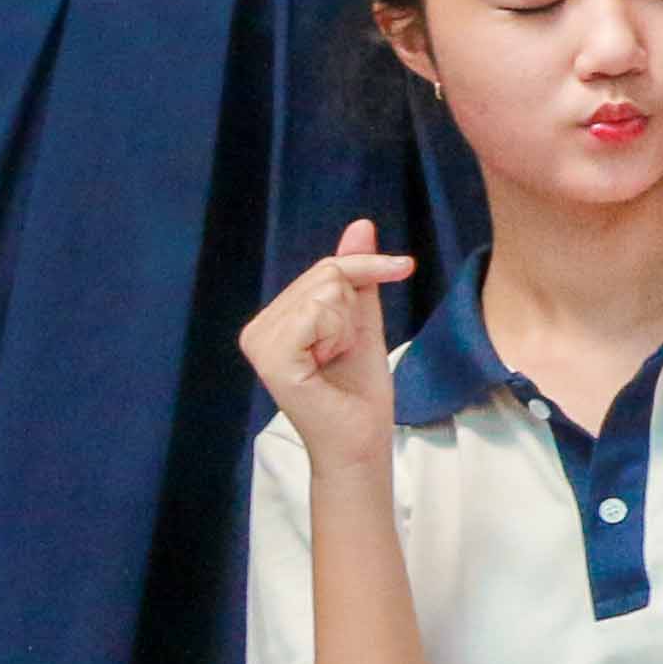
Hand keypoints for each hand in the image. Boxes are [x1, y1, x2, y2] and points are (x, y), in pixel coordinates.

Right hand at [240, 219, 410, 464]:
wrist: (361, 439)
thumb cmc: (360, 388)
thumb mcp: (362, 320)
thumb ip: (357, 275)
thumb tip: (360, 224)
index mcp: (273, 320)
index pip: (326, 267)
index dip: (368, 267)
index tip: (405, 267)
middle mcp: (257, 329)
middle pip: (326, 275)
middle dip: (352, 311)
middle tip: (343, 352)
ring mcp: (260, 343)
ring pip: (325, 289)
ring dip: (346, 326)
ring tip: (334, 359)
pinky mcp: (272, 358)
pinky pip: (318, 310)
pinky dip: (338, 334)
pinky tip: (327, 364)